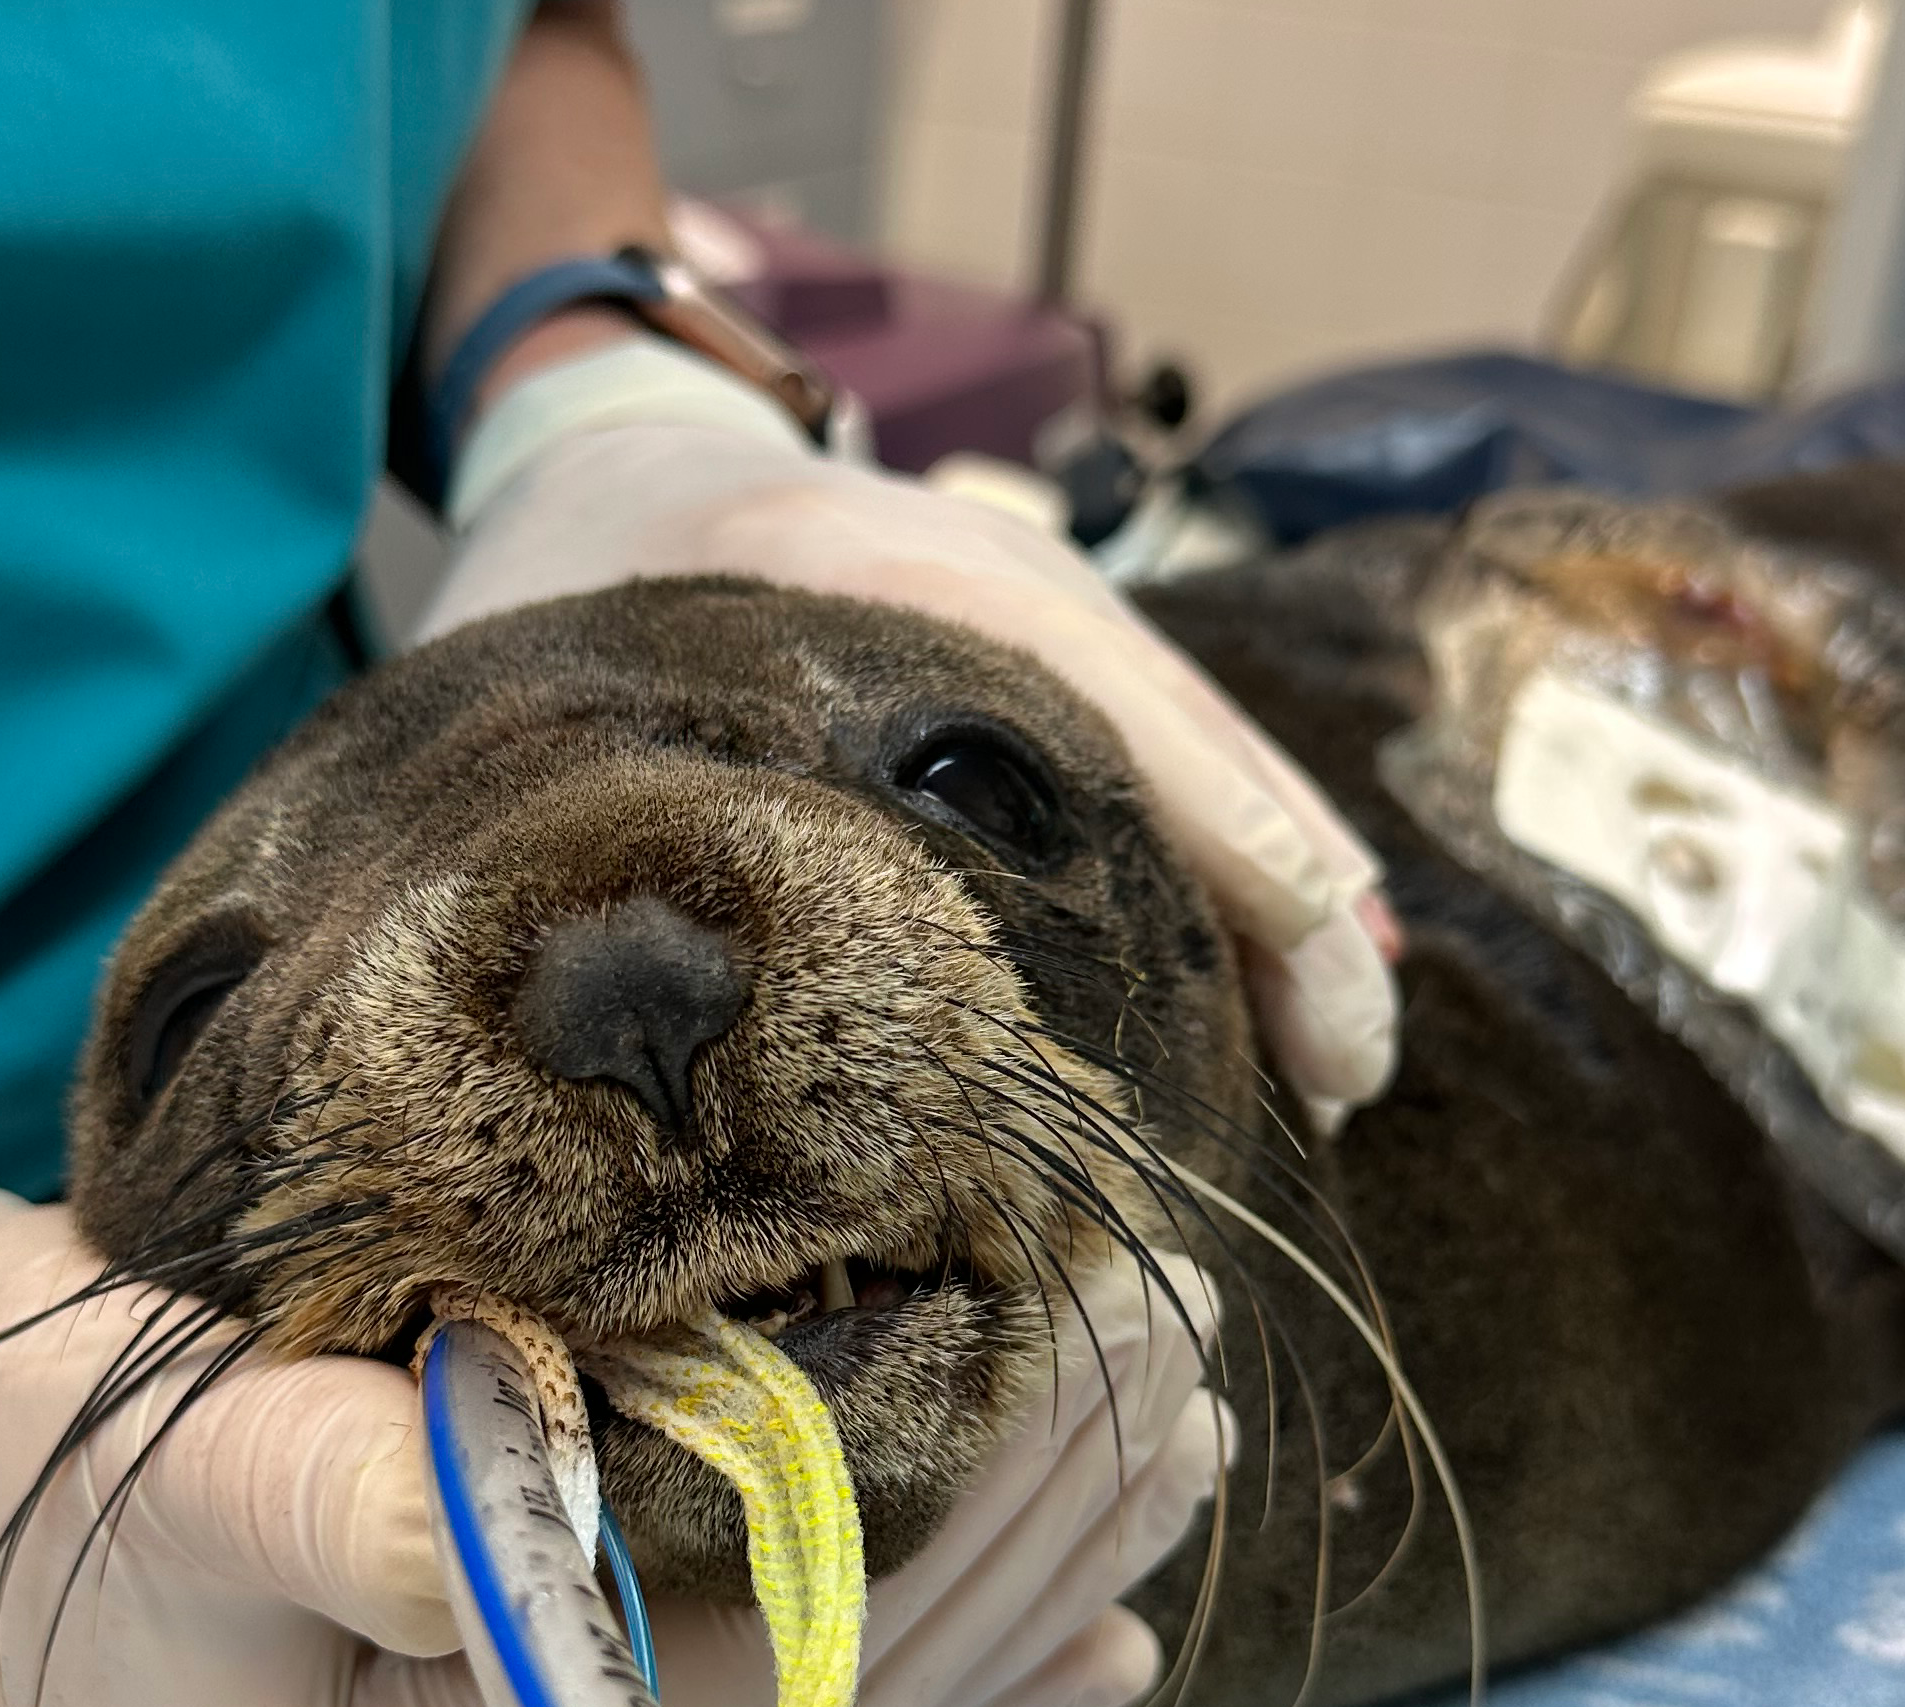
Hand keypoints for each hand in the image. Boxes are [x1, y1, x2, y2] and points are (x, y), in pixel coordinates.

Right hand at [0, 1141, 1224, 1706]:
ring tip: (1169, 1443)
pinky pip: (788, 1672)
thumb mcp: (158, 1474)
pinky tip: (1090, 1628)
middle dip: (1023, 1536)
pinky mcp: (562, 1680)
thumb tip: (510, 1506)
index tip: (1087, 1367)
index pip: (747, 1687)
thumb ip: (331, 1501)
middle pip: (831, 1693)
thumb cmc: (6, 1463)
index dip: (938, 1536)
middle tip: (1173, 1368)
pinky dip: (939, 1634)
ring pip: (837, 1682)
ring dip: (1016, 1565)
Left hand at [422, 339, 1401, 1114]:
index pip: (1089, 691)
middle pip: (1187, 728)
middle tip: (1352, 1071)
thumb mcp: (552, 688)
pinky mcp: (1044, 645)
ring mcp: (1034, 597)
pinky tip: (1304, 955)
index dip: (1213, 828)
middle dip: (1290, 898)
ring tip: (1349, 1049)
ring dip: (1288, 889)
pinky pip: (1170, 750)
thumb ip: (604, 818)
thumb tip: (648, 1035)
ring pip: (1201, 745)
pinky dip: (1242, 850)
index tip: (1302, 953)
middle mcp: (988, 571)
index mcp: (866, 571)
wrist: (607, 437)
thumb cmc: (558, 592)